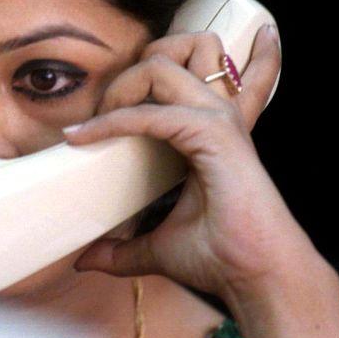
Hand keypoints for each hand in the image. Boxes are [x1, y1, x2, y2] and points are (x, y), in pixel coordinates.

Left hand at [66, 24, 316, 296]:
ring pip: (157, 68)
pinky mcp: (213, 133)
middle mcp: (213, 113)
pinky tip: (82, 139)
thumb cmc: (221, 257)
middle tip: (93, 123)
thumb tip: (84, 259)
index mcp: (204, 127)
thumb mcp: (158, 245)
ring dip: (118, 90)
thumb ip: (122, 247)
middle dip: (119, 81)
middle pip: (160, 57)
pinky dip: (112, 123)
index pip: (167, 75)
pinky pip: (149, 115)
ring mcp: (216, 118)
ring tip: (92, 126)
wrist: (259, 280)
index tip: (79, 133)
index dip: (121, 92)